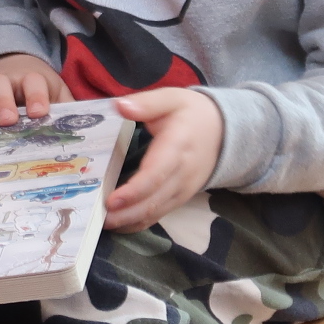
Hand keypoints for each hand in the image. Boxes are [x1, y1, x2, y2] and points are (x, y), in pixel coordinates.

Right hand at [0, 53, 68, 125]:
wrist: (16, 74)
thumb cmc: (40, 96)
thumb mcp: (57, 98)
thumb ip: (69, 111)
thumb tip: (93, 129)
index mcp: (30, 80)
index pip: (33, 81)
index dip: (36, 95)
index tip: (38, 113)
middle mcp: (3, 81)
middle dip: (3, 100)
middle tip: (7, 120)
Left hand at [105, 88, 222, 230]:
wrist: (224, 130)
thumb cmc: (192, 113)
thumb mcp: (172, 98)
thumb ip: (146, 103)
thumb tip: (119, 106)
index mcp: (178, 146)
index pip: (156, 174)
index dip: (134, 191)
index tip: (112, 200)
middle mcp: (182, 173)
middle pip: (154, 200)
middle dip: (126, 213)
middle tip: (98, 218)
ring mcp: (183, 189)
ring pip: (156, 211)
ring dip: (130, 220)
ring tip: (103, 223)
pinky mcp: (181, 197)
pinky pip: (160, 213)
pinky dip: (140, 222)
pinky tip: (120, 225)